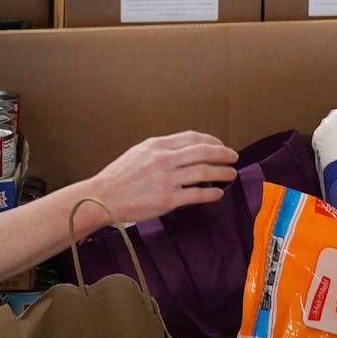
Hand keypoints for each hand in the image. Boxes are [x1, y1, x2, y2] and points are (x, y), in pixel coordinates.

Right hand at [82, 131, 238, 224]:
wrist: (103, 197)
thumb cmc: (119, 176)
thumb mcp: (138, 153)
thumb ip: (161, 150)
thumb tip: (185, 151)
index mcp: (157, 145)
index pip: (192, 137)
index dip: (212, 140)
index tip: (220, 145)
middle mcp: (163, 159)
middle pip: (203, 152)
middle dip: (223, 153)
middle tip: (234, 157)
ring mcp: (166, 180)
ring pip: (204, 172)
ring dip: (222, 172)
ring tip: (230, 174)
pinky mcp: (167, 199)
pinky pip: (197, 194)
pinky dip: (211, 193)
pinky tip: (218, 193)